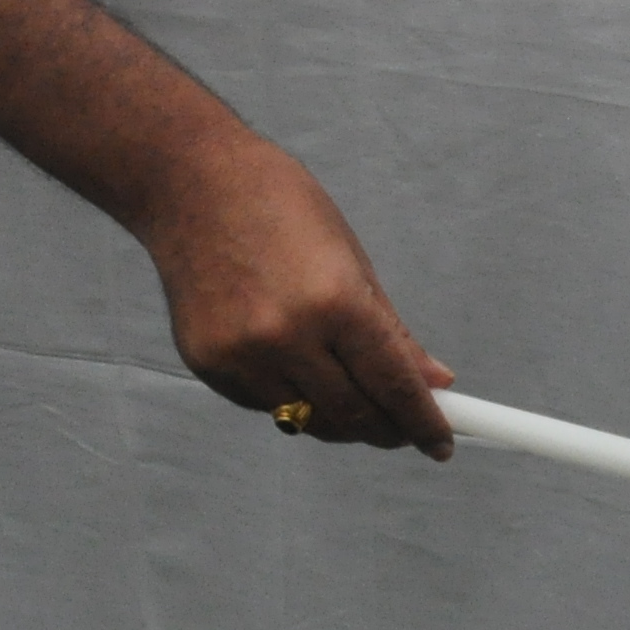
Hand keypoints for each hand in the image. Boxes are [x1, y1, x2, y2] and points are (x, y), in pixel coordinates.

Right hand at [133, 129, 453, 457]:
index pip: (393, 386)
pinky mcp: (207, 364)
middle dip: (386, 430)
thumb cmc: (278, 206)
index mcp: (334, 301)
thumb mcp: (349, 257)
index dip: (424, 423)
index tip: (441, 445)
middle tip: (403, 429)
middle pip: (353, 416)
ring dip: (337, 418)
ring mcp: (241, 355)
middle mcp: (286, 336)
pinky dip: (288, 396)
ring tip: (348, 393)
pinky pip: (264, 403)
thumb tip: (434, 382)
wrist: (188, 183)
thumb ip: (390, 330)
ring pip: (306, 419)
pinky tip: (288, 362)